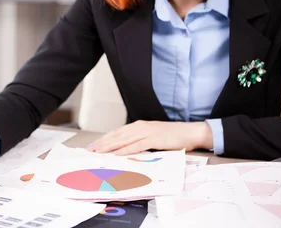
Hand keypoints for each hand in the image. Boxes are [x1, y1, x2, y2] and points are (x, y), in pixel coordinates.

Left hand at [86, 120, 212, 155]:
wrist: (190, 132)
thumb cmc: (171, 136)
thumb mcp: (152, 137)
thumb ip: (139, 141)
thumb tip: (124, 150)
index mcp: (138, 126)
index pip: (116, 133)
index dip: (103, 139)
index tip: (93, 146)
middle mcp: (140, 127)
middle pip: (117, 135)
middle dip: (102, 143)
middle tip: (90, 150)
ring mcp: (147, 132)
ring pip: (124, 139)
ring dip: (110, 146)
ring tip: (99, 152)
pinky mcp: (155, 139)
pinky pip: (138, 145)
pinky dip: (127, 150)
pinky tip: (118, 154)